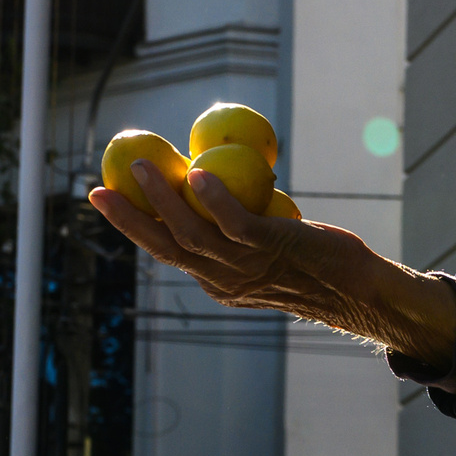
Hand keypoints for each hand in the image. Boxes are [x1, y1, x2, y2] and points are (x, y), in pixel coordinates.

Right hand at [88, 162, 455, 369]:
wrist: (356, 290)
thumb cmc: (312, 264)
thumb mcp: (266, 251)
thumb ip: (241, 229)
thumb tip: (220, 183)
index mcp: (215, 282)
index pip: (166, 251)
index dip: (134, 225)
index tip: (109, 198)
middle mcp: (222, 280)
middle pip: (163, 247)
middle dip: (127, 219)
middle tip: (98, 189)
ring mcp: (244, 267)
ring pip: (190, 234)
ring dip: (162, 199)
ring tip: (144, 165)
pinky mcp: (270, 249)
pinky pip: (233, 223)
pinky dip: (212, 198)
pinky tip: (197, 173)